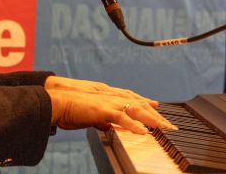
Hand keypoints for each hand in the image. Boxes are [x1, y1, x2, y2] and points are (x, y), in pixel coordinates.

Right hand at [45, 76, 176, 133]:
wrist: (58, 102)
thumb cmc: (71, 108)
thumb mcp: (90, 115)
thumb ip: (102, 118)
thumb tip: (109, 125)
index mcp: (108, 96)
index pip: (131, 98)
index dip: (145, 102)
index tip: (157, 107)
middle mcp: (111, 96)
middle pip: (139, 103)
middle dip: (155, 113)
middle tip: (169, 123)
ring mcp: (108, 102)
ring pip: (136, 108)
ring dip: (151, 118)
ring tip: (164, 128)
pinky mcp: (103, 110)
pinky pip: (122, 118)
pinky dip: (134, 125)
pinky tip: (143, 132)